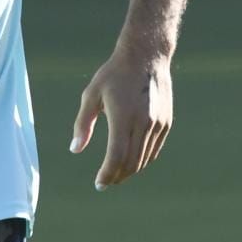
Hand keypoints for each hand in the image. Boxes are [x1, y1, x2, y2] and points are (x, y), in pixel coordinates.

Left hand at [70, 48, 173, 189]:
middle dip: (117, 176)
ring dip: (130, 170)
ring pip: (144, 159)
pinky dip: (143, 160)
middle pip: (132, 162)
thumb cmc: (113, 75)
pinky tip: (132, 162)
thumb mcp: (91, 95)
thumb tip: (75, 149)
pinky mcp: (166, 123)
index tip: (99, 183)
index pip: (116, 156)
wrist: (146, 58)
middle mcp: (143, 123)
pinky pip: (154, 150)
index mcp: (123, 117)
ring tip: (116, 174)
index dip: (107, 174)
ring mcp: (158, 124)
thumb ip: (83, 124)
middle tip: (105, 182)